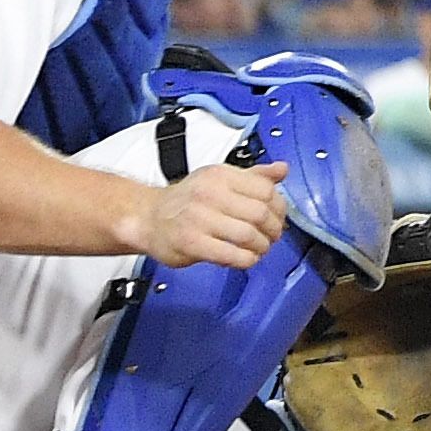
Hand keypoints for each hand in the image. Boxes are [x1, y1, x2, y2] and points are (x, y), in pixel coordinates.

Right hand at [131, 161, 288, 269]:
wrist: (148, 218)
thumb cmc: (187, 200)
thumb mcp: (220, 179)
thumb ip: (254, 176)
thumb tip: (283, 170)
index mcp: (221, 176)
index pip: (266, 189)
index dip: (280, 208)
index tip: (279, 217)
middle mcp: (210, 194)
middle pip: (260, 213)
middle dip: (273, 230)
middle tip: (273, 236)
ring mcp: (199, 219)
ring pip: (248, 235)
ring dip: (261, 247)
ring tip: (260, 249)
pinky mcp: (190, 243)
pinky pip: (230, 255)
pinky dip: (246, 260)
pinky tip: (246, 259)